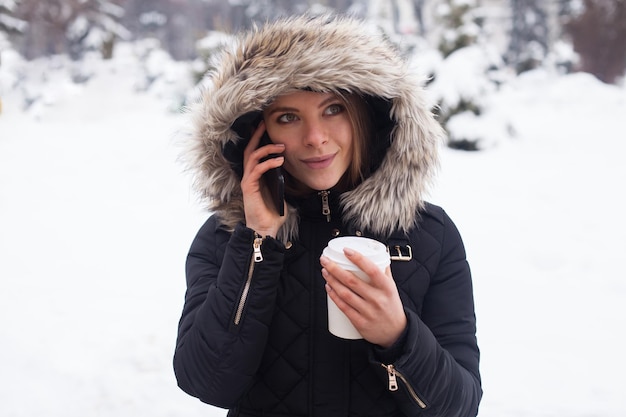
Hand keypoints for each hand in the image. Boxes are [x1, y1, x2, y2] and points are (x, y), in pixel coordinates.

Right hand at [241, 121, 286, 237]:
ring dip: (267, 148)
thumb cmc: (273, 213)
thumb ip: (283, 181)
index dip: (259, 139)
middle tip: (264, 123)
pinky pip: (257, 169)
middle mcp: (249, 175)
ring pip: (252, 156)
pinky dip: (268, 163)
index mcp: (256, 175)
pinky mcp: (248, 186)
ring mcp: (248, 180)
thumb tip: (292, 171)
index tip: (267, 126)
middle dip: (256, 135)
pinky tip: (280, 161)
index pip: (255, 152)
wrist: (265, 229)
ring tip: (281, 146)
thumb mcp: (281, 192)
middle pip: (249, 149)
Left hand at [321, 249, 406, 347]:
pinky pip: (344, 307)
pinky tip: (328, 287)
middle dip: (335, 268)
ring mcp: (368, 312)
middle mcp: (377, 299)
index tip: (346, 250)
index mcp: (387, 288)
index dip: (358, 258)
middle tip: (325, 260)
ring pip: (345, 293)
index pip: (372, 269)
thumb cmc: (392, 307)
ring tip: (325, 271)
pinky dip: (334, 296)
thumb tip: (376, 254)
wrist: (396, 333)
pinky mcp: (360, 323)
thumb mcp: (392, 288)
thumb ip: (384, 271)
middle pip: (352, 281)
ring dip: (332, 281)